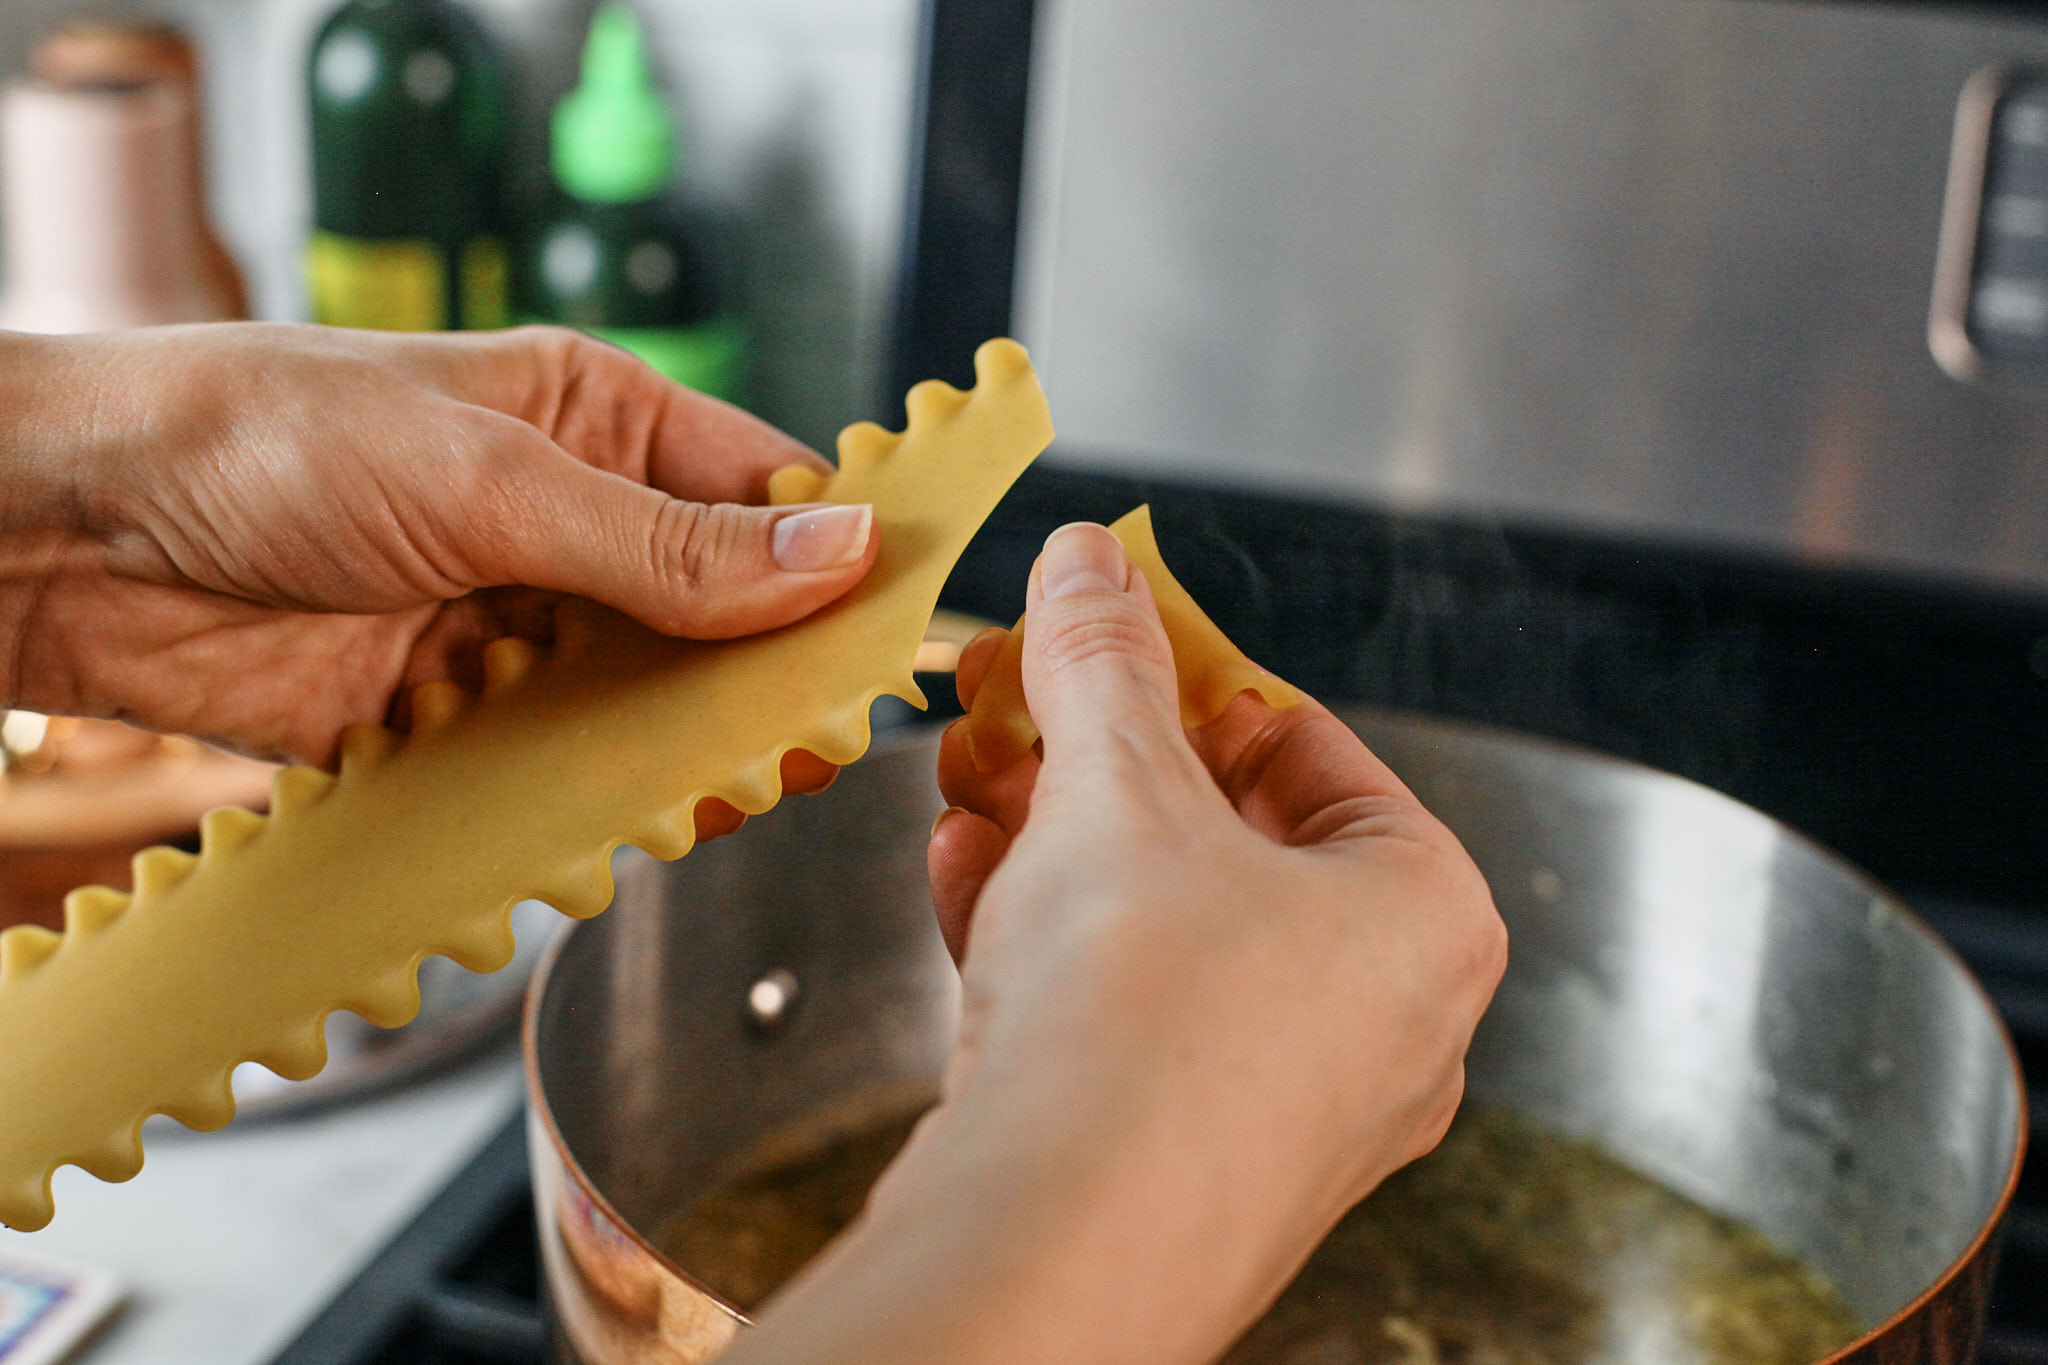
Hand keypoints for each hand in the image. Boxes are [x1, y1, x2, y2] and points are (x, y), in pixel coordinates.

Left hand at [0, 324, 870, 820]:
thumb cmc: (266, 439)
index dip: (835, 560)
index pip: (761, 494)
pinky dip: (591, 805)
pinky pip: (554, 770)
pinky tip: (624, 828)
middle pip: (716, 615)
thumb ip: (663, 544)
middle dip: (764, 677)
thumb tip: (837, 555)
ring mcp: (512, 627)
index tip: (895, 633)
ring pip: (645, 705)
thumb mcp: (490, 479)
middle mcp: (569, 524)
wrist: (70, 538)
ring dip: (683, 751)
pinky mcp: (450, 718)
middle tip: (816, 740)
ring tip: (727, 795)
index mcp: (597, 421)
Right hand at [731, 523, 1506, 1364]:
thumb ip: (1105, 661)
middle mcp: (1388, 1020)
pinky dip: (1055, 943)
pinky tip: (967, 880)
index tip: (1111, 635)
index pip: (1309, 746)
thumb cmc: (1143, 1023)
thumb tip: (1091, 563)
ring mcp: (1294, 1105)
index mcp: (1429, 913)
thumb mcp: (1117, 788)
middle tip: (1023, 706)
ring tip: (972, 786)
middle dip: (1102, 767)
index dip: (1192, 676)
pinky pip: (1132, 1016)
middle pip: (1230, 840)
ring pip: (1170, 932)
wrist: (1057, 1243)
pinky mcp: (1194, 1161)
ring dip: (1061, 849)